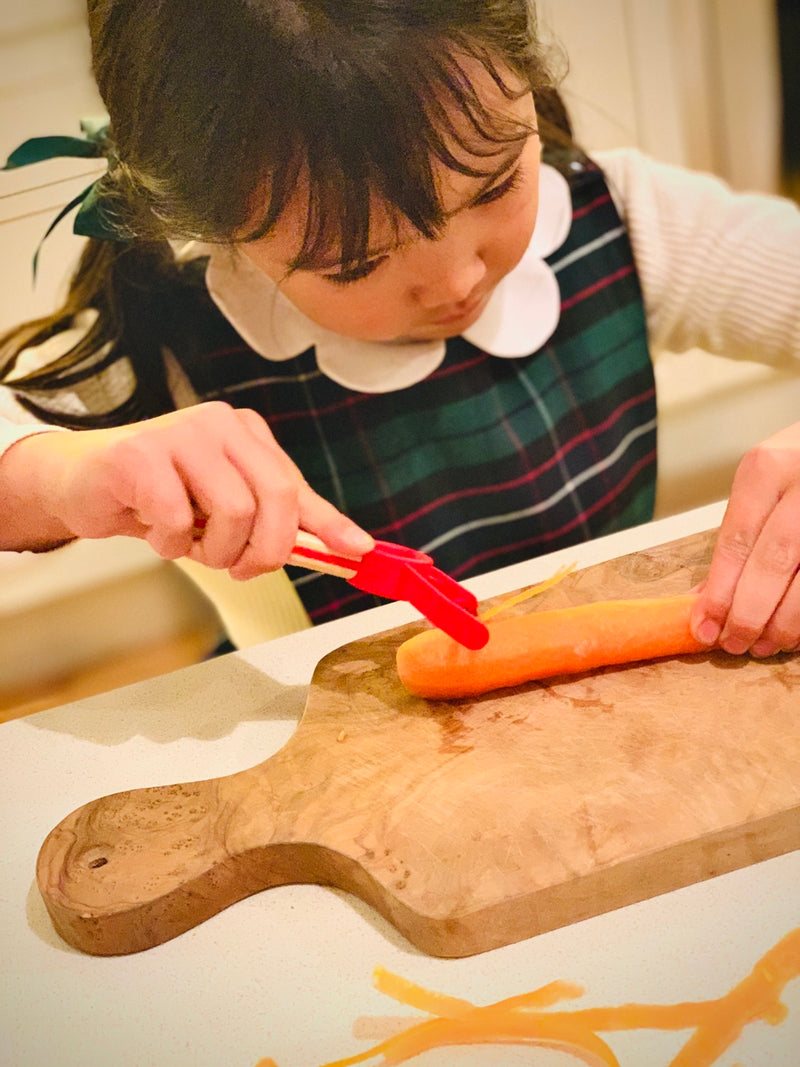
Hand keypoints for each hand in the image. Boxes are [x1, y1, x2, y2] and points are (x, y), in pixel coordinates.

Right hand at [4, 402, 372, 578]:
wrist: (83, 482)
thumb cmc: (159, 497)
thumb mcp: (224, 509)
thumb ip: (278, 522)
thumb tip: (346, 548)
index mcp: (246, 433)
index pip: (296, 484)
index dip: (328, 522)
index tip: (357, 551)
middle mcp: (219, 424)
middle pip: (275, 496)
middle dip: (266, 549)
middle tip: (243, 569)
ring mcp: (180, 433)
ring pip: (233, 511)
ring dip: (213, 550)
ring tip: (188, 544)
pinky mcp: (140, 454)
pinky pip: (176, 518)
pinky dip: (168, 543)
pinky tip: (153, 530)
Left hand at [691, 422, 799, 656]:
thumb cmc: (798, 467)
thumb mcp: (764, 484)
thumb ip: (739, 536)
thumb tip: (704, 599)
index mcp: (767, 468)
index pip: (735, 542)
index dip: (718, 593)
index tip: (703, 627)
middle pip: (772, 564)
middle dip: (748, 614)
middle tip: (732, 644)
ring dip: (784, 624)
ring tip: (764, 645)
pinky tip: (794, 632)